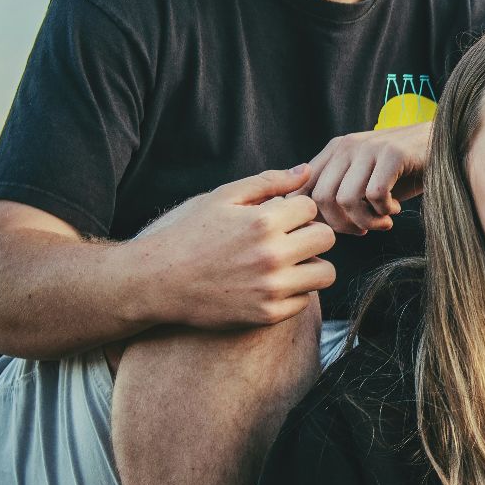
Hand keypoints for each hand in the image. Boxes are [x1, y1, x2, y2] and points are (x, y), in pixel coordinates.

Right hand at [131, 165, 336, 327]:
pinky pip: (305, 300)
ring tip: (287, 262)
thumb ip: (268, 182)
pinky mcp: (268, 314)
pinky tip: (271, 284)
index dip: (295, 210)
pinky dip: (294, 292)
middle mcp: (271, 256)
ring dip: (311, 265)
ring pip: (325, 272)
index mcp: (262, 222)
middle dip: (310, 234)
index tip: (278, 218)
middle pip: (326, 238)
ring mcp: (271, 288)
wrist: (157, 281)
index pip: (311, 207)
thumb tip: (306, 170)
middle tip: (289, 239)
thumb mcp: (222, 198)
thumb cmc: (189, 234)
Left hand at [299, 122, 431, 234]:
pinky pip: (375, 194)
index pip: (303, 189)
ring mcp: (369, 147)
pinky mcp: (393, 153)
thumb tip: (311, 224)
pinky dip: (384, 211)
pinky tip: (395, 209)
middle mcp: (346, 145)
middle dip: (342, 225)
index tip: (341, 229)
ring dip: (365, 221)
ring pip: (346, 199)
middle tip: (363, 230)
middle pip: (321, 198)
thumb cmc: (403, 172)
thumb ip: (338, 193)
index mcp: (334, 151)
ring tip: (382, 222)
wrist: (445, 146)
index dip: (316, 218)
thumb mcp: (365, 181)